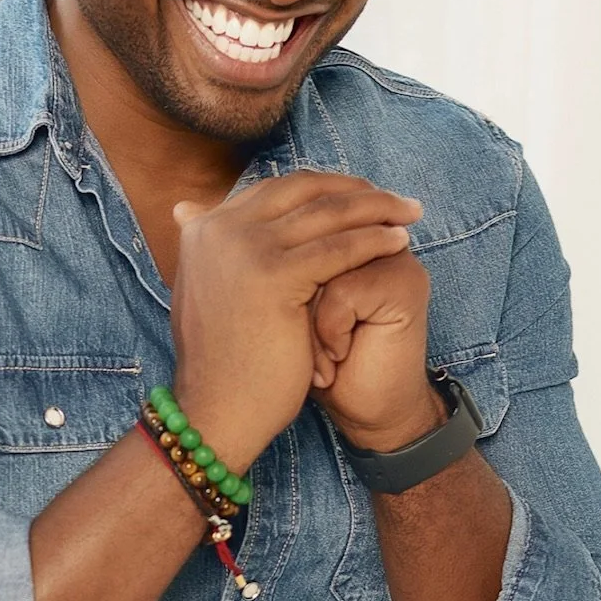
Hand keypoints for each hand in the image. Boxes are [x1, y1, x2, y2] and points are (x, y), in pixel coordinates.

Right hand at [168, 171, 422, 468]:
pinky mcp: (271, 275)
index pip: (276, 189)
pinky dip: (373, 240)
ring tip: (409, 214)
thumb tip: (191, 211)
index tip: (361, 194)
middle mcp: (217, 228)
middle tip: (394, 199)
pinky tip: (400, 242)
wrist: (215, 412)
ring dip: (376, 209)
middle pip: (302, 189)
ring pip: (325, 214)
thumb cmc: (222, 363)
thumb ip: (211, 251)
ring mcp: (243, 249)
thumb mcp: (207, 291)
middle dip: (355, 190)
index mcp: (203, 228)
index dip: (324, 188)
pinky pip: (337, 248)